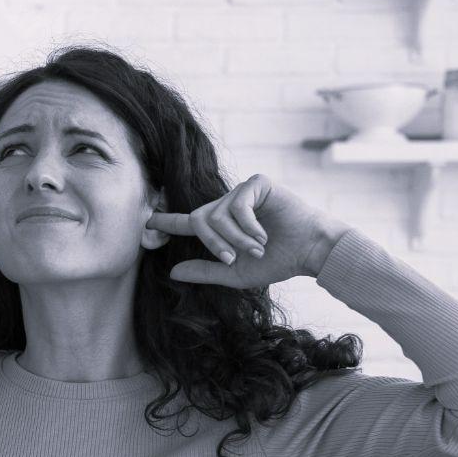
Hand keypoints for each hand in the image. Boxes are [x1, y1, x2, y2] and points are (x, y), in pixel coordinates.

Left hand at [146, 175, 346, 289]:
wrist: (310, 250)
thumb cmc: (277, 261)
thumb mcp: (236, 273)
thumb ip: (206, 271)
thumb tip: (172, 272)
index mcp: (221, 226)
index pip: (188, 222)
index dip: (167, 222)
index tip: (147, 221)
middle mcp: (227, 206)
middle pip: (198, 220)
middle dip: (212, 243)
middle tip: (231, 258)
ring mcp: (241, 192)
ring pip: (216, 216)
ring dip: (235, 239)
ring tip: (257, 247)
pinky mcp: (256, 183)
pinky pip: (236, 206)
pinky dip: (248, 226)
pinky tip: (263, 234)